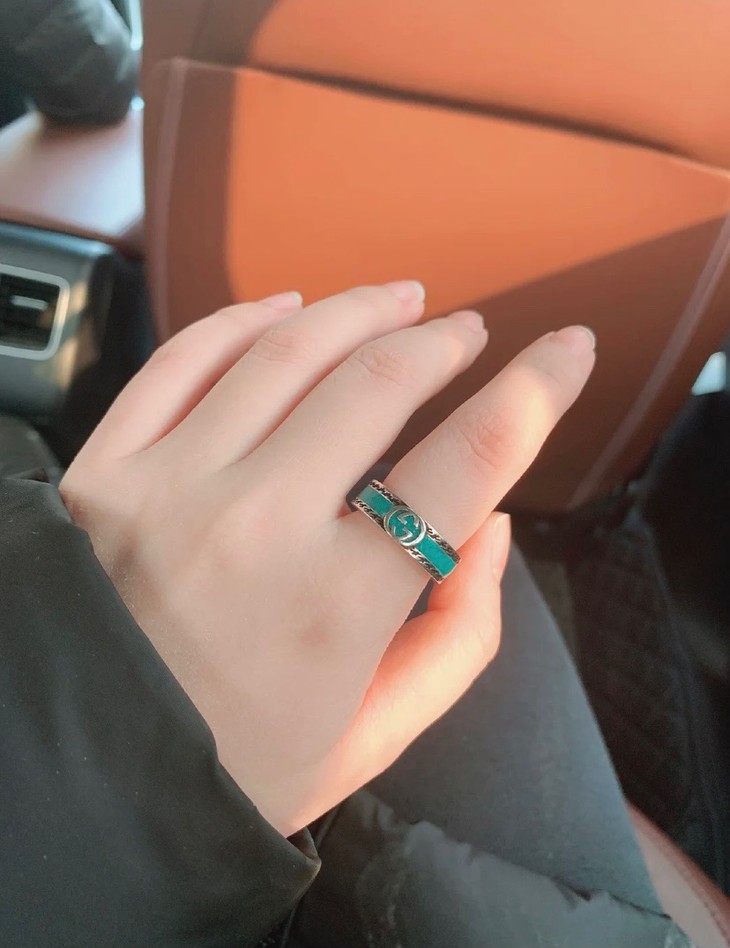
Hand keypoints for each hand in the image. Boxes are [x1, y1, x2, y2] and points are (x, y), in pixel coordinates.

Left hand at [60, 282, 594, 836]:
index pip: (470, 461)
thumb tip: (488, 524)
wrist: (85, 776)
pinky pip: (185, 359)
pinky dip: (246, 319)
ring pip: (287, 351)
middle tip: (468, 332)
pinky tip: (288, 309)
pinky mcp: (105, 472)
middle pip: (380, 381)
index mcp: (340, 605)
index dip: (537, 390)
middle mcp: (259, 529)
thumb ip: (459, 634)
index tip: (569, 349)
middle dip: (445, 342)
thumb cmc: (238, 762)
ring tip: (399, 299)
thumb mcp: (374, 735)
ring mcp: (171, 489)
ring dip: (359, 310)